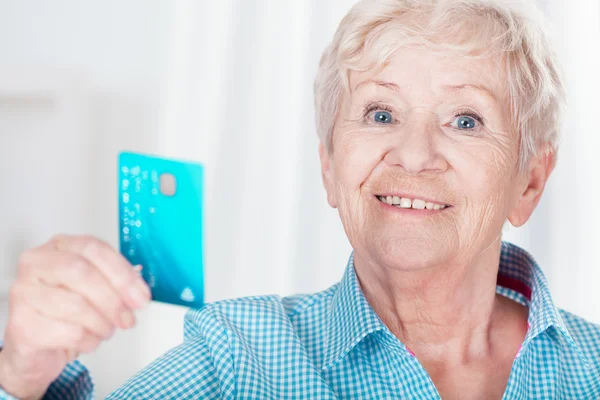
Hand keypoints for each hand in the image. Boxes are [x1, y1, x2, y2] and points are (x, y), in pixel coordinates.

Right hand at [0, 234, 149, 399]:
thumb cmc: (66, 312)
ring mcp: (24, 292)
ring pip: (76, 305)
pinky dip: (89, 340)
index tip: (141, 296)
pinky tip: (88, 340)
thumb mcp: (94, 289)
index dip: (122, 273)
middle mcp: (36, 263)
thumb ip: (116, 283)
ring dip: (102, 323)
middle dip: (113, 299)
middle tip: (128, 319)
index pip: (93, 248)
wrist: (36, 347)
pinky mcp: (21, 324)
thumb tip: (138, 293)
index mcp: (58, 247)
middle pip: (81, 272)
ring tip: (106, 330)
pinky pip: (69, 332)